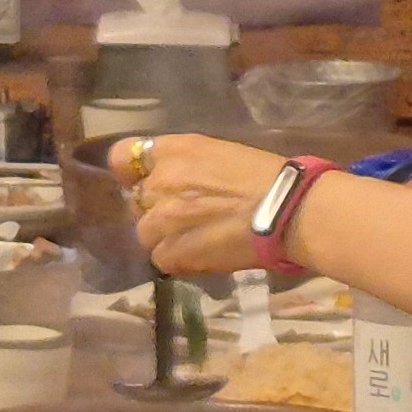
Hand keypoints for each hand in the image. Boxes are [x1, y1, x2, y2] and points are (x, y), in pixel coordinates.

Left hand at [127, 135, 285, 274]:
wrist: (288, 211)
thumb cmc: (269, 178)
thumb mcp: (222, 154)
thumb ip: (189, 166)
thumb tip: (180, 182)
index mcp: (175, 150)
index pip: (122, 157)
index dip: (132, 173)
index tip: (145, 182)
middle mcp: (160, 181)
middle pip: (137, 200)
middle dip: (156, 209)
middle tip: (188, 217)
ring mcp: (162, 218)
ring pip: (146, 233)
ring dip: (165, 237)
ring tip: (197, 240)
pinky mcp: (171, 251)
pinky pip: (160, 259)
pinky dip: (178, 260)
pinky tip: (202, 256)